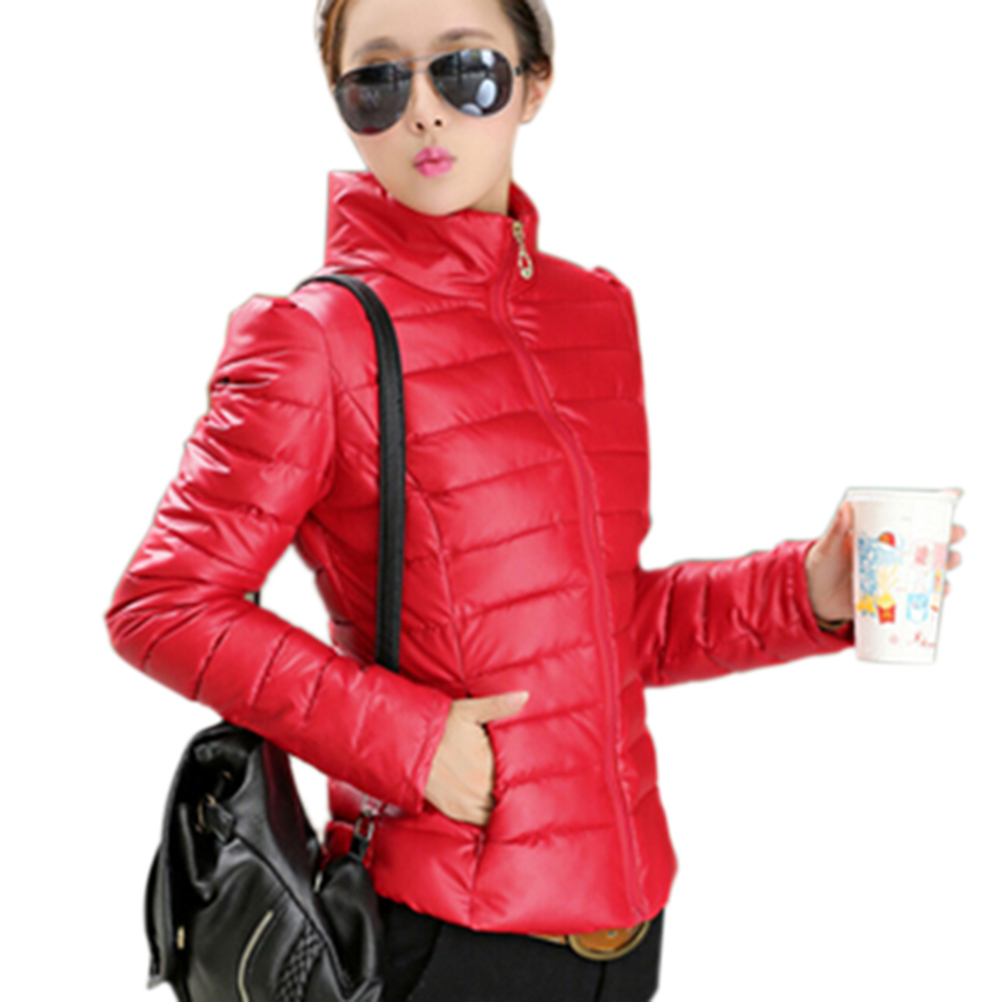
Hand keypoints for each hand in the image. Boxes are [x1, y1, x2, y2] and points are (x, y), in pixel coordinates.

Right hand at [423, 691, 529, 825]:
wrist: (406, 742)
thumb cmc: (438, 725)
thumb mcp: (470, 711)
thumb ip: (499, 705)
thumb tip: (524, 696)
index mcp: (487, 767)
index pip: (517, 781)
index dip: (528, 780)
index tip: (536, 778)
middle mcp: (478, 789)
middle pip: (508, 800)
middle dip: (519, 796)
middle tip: (532, 793)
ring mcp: (465, 802)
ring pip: (495, 813)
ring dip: (504, 808)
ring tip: (515, 802)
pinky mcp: (453, 810)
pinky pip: (478, 820)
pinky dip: (488, 817)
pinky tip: (495, 809)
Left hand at [806, 499, 965, 622]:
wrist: (813, 597)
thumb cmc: (820, 566)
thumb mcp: (826, 547)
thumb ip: (836, 529)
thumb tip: (845, 507)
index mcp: (878, 535)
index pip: (908, 517)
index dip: (933, 509)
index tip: (953, 498)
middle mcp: (891, 553)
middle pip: (926, 542)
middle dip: (946, 536)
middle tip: (955, 534)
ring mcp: (894, 574)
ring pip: (928, 566)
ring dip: (946, 563)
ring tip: (952, 561)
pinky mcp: (893, 596)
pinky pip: (920, 593)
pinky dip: (935, 592)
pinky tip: (943, 590)